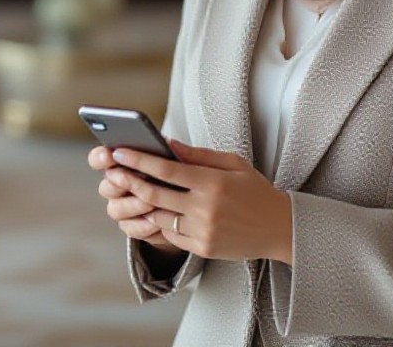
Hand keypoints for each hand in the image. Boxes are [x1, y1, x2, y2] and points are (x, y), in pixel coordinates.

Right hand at [87, 145, 181, 253]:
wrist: (197, 210)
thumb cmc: (189, 178)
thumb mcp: (191, 163)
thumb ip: (182, 154)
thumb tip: (170, 143)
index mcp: (124, 162)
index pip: (100, 158)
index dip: (101, 157)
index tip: (111, 154)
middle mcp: (118, 185)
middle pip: (106, 186)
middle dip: (119, 182)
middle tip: (134, 177)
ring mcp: (123, 207)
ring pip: (116, 209)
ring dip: (133, 205)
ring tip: (151, 203)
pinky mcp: (133, 227)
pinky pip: (130, 229)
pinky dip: (143, 226)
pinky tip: (156, 222)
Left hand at [106, 139, 293, 264]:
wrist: (280, 229)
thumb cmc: (255, 191)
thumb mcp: (233, 164)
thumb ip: (199, 154)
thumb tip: (167, 143)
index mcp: (213, 183)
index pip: (167, 169)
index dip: (139, 160)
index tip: (120, 152)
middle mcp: (205, 208)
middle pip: (155, 195)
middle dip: (129, 182)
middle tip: (112, 172)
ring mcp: (202, 231)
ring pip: (158, 217)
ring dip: (140, 204)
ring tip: (126, 191)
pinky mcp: (201, 248)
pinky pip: (170, 235)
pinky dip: (157, 223)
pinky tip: (150, 212)